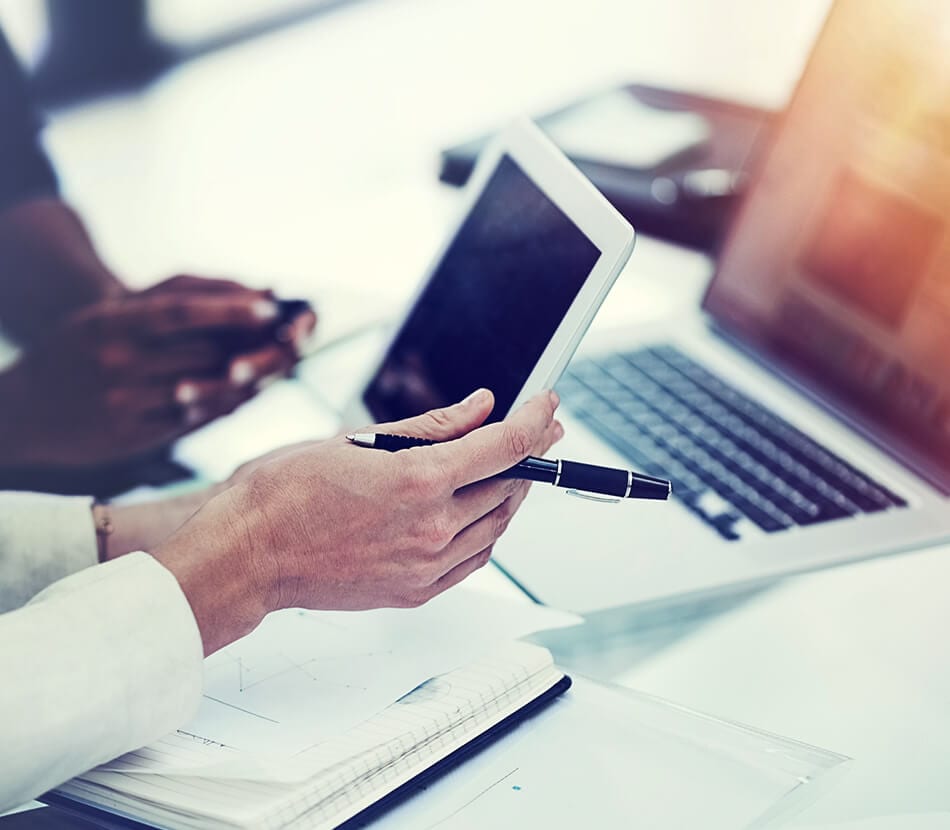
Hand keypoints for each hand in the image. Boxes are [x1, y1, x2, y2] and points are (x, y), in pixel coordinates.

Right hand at [0, 284, 309, 467]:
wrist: (24, 411)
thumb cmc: (78, 350)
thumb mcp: (107, 314)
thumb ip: (170, 298)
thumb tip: (246, 288)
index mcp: (109, 322)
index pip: (180, 310)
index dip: (230, 308)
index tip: (272, 305)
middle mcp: (117, 361)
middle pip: (204, 352)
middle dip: (254, 346)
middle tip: (294, 338)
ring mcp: (125, 401)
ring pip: (206, 389)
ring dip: (249, 379)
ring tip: (280, 365)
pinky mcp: (133, 436)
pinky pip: (193, 421)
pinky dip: (225, 405)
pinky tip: (247, 393)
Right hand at [154, 388, 562, 654]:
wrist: (249, 555)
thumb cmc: (286, 492)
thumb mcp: (359, 440)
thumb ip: (432, 426)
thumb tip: (480, 407)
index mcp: (418, 481)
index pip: (505, 446)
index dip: (535, 421)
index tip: (547, 405)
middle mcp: (430, 527)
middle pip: (509, 485)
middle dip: (530, 453)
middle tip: (538, 431)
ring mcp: (426, 565)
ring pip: (497, 525)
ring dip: (511, 492)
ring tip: (508, 467)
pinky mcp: (416, 591)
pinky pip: (474, 559)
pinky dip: (488, 530)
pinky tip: (480, 511)